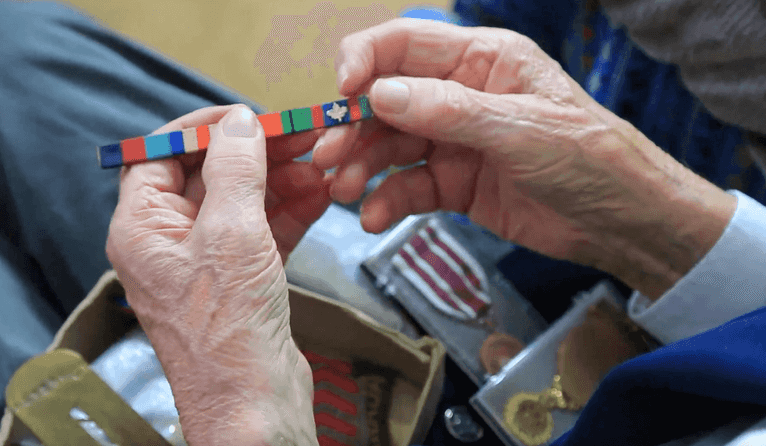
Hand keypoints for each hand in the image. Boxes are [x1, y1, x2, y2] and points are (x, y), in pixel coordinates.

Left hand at [106, 105, 327, 445]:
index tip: (243, 115)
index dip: (202, 131)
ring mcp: (207, 264)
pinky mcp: (241, 282)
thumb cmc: (229, 331)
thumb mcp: (232, 234)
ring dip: (280, 181)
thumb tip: (239, 122)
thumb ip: (235, 170)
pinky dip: (290, 211)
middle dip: (255, 155)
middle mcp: (169, 244)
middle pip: (208, 177)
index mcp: (142, 230)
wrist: (255, 404)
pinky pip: (263, 231)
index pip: (160, 157)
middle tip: (299, 135)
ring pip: (242, 203)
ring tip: (321, 164)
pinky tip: (321, 195)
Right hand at [314, 19, 735, 297]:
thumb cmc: (589, 157)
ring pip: (391, 146)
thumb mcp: (521, 128)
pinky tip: (373, 216)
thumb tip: (380, 93)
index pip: (406, 44)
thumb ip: (449, 110)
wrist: (620, 222)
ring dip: (363, 166)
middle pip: (387, 100)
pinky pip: (408, 187)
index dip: (366, 61)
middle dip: (354, 126)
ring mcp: (454, 142)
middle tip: (329, 155)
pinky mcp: (454, 184)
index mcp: (482, 60)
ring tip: (344, 190)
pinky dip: (386, 200)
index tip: (341, 92)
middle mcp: (460, 95)